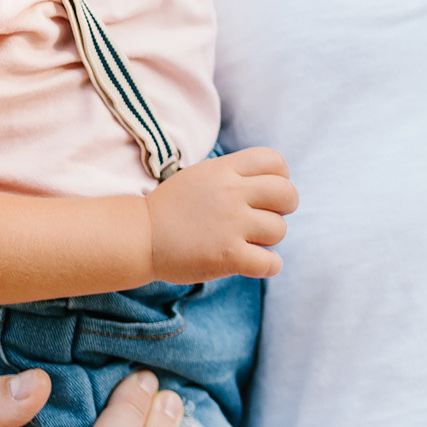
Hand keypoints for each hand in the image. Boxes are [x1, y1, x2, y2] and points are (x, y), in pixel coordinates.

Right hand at [145, 146, 296, 280]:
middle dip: (284, 207)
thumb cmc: (171, 208)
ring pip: (279, 230)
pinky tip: (253, 262)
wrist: (139, 237)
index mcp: (224, 170)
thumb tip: (273, 183)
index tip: (269, 192)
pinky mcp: (228, 255)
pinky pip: (271, 262)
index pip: (275, 161)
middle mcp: (231, 193)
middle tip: (267, 217)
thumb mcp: (202, 176)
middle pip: (287, 194)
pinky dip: (268, 265)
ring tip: (248, 241)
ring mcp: (231, 224)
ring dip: (269, 239)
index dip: (281, 177)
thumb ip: (235, 175)